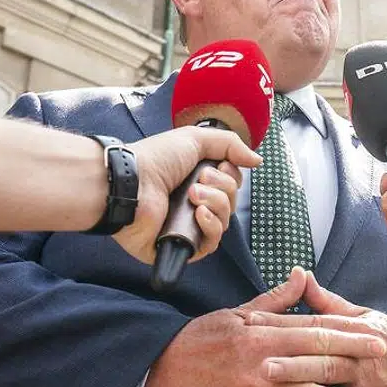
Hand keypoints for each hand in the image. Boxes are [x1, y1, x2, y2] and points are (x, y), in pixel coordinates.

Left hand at [116, 127, 260, 264]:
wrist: (130, 182)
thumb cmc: (155, 159)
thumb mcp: (195, 139)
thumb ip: (230, 145)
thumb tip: (257, 161)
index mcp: (196, 181)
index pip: (231, 186)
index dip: (231, 177)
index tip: (219, 165)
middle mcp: (192, 204)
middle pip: (231, 204)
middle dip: (223, 189)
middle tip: (200, 179)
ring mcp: (186, 227)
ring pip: (224, 223)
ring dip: (216, 205)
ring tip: (192, 195)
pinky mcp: (179, 247)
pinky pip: (210, 244)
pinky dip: (211, 227)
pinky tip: (198, 214)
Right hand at [139, 268, 386, 386]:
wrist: (155, 369)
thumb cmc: (199, 339)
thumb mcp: (238, 313)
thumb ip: (277, 300)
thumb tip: (305, 276)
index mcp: (264, 340)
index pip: (317, 339)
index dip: (351, 342)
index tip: (378, 345)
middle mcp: (261, 374)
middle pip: (314, 382)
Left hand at [250, 273, 386, 386]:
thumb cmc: (383, 338)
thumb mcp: (359, 315)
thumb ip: (325, 302)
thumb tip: (300, 275)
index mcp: (354, 338)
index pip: (320, 335)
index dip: (292, 335)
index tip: (262, 335)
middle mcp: (360, 368)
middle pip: (325, 369)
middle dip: (295, 372)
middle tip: (264, 372)